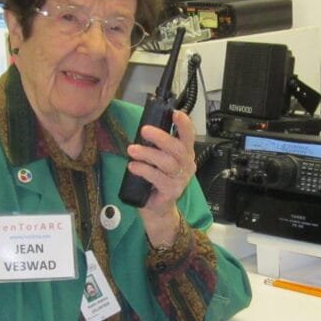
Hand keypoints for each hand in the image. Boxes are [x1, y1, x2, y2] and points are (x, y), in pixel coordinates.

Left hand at [126, 110, 196, 246]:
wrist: (157, 207)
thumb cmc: (156, 179)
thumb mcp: (158, 159)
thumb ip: (156, 145)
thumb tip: (145, 128)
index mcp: (185, 154)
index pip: (188, 136)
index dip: (184, 125)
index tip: (175, 114)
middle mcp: (186, 165)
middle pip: (178, 148)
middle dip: (161, 137)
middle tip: (144, 130)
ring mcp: (180, 180)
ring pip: (167, 163)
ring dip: (148, 154)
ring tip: (132, 150)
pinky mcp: (172, 191)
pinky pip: (158, 178)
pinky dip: (144, 170)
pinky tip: (133, 166)